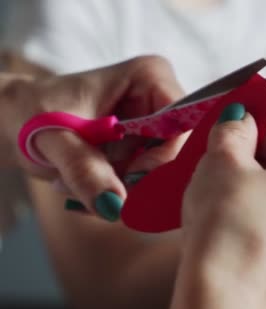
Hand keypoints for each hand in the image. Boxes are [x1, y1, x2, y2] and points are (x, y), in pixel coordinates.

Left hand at [0, 56, 186, 220]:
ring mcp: (156, 122)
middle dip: (140, 178)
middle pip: (176, 150)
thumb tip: (116, 206)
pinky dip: (121, 190)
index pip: (181, 125)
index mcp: (149, 76)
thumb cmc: (32, 113)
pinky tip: (91, 187)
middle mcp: (161, 96)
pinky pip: (149, 176)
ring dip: (126, 188)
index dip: (162, 158)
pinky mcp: (147, 144)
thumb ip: (85, 169)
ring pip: (163, 169)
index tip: (129, 181)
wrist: (16, 118)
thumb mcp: (56, 141)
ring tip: (83, 187)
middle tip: (101, 194)